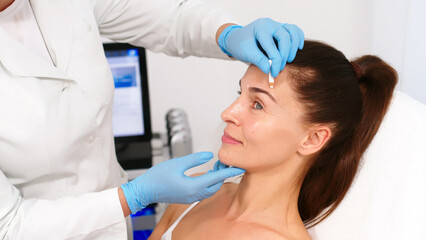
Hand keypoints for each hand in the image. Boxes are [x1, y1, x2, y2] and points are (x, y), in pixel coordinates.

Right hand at [121, 152, 245, 213]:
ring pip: (211, 189)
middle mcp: (194, 194)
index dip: (229, 171)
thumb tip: (210, 156)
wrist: (145, 190)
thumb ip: (196, 159)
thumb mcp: (178, 163)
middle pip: (216, 185)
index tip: (239, 167)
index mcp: (193, 186)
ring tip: (216, 166)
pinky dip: (209, 183)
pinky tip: (207, 174)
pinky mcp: (188, 198)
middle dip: (222, 174)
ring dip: (215, 179)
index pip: (216, 178)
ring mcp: (191, 198)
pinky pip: (204, 191)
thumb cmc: (158, 177)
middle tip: (223, 161)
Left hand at [217, 18, 303, 76]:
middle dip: (284, 56)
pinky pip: (294, 31)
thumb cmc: (240, 45)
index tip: (274, 72)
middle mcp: (270, 24)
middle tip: (280, 68)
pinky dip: (298, 39)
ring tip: (288, 60)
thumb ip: (259, 60)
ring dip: (293, 47)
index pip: (272, 46)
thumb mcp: (246, 53)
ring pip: (292, 32)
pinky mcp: (281, 29)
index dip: (276, 61)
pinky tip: (298, 48)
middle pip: (285, 38)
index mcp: (260, 27)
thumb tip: (270, 69)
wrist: (236, 40)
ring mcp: (277, 25)